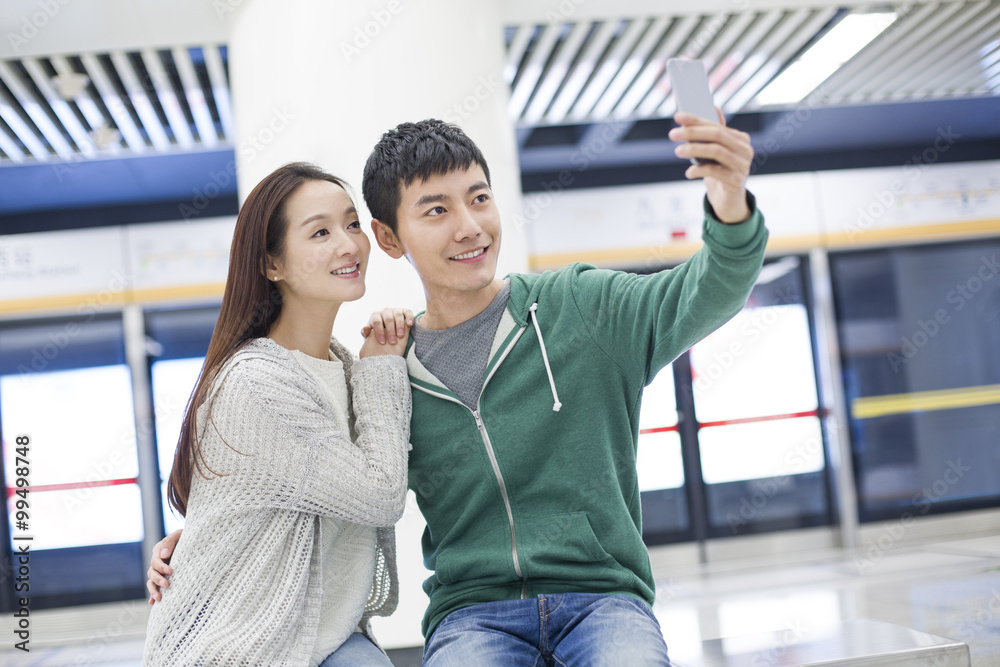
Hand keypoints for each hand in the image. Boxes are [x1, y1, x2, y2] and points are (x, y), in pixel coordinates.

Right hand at [146, 529, 181, 603]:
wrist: (194, 543)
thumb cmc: (187, 537)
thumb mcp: (180, 534)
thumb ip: (170, 541)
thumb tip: (163, 555)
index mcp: (159, 551)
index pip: (155, 561)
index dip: (161, 567)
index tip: (170, 571)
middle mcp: (157, 562)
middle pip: (152, 573)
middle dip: (158, 580)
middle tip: (167, 585)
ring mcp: (159, 571)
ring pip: (151, 582)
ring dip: (153, 590)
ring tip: (159, 598)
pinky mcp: (164, 578)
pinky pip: (155, 588)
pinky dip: (152, 596)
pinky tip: (152, 603)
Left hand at [360, 307, 413, 357]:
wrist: (388, 331)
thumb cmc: (379, 335)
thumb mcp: (371, 335)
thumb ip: (367, 333)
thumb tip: (365, 329)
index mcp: (375, 316)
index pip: (376, 322)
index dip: (379, 331)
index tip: (382, 342)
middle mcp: (385, 311)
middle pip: (388, 319)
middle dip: (390, 331)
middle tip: (392, 341)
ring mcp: (395, 310)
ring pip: (397, 315)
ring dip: (399, 325)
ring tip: (400, 336)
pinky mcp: (404, 311)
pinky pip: (407, 312)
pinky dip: (409, 317)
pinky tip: (409, 325)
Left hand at [669, 108, 752, 222]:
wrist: (728, 200)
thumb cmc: (720, 172)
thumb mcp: (715, 152)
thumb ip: (714, 132)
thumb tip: (713, 107)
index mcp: (740, 139)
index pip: (716, 125)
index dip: (696, 120)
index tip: (678, 116)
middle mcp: (745, 150)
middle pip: (717, 135)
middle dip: (693, 132)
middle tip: (673, 134)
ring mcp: (743, 165)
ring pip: (717, 151)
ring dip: (694, 150)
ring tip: (677, 151)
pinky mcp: (737, 181)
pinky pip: (715, 171)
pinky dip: (699, 170)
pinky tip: (689, 173)